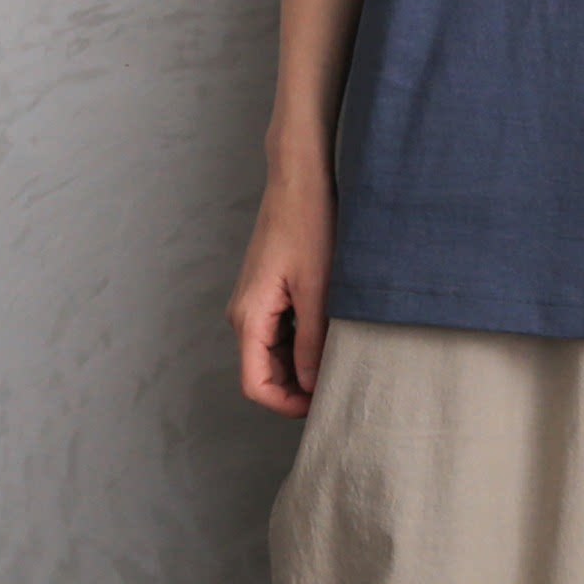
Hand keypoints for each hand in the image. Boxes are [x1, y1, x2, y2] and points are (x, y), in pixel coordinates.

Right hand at [225, 167, 335, 416]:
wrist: (301, 178)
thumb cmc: (309, 225)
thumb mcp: (318, 289)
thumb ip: (311, 341)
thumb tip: (309, 384)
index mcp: (249, 316)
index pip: (256, 384)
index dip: (287, 403)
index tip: (321, 405)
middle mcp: (244, 312)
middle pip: (263, 371)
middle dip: (296, 385)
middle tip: (337, 385)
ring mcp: (255, 300)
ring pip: (273, 351)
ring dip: (301, 362)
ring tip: (339, 359)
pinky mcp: (268, 288)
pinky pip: (280, 329)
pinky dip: (301, 339)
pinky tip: (331, 332)